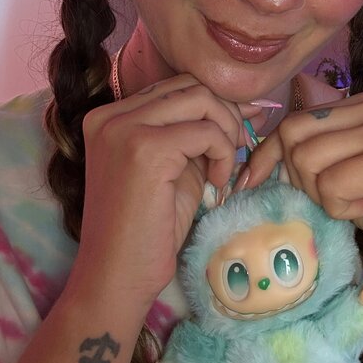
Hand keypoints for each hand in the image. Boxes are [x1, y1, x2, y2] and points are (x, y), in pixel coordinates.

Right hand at [70, 75, 263, 312]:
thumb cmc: (146, 230)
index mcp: (110, 117)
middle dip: (227, 113)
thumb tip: (251, 107)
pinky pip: (207, 132)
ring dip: (227, 132)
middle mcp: (110, 115)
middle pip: (191, 85)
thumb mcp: (176, 169)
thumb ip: (199, 135)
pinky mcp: (145, 149)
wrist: (117, 277)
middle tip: (238, 149)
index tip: (242, 129)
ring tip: (225, 169)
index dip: (216, 104)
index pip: (177, 86)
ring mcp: (124, 129)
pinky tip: (216, 184)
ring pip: (201, 100)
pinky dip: (224, 154)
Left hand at [240, 92, 362, 292]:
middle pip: (294, 138)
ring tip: (360, 201)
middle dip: (301, 179)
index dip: (265, 157)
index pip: (291, 122)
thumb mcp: (343, 174)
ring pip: (308, 162)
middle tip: (338, 199)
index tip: (248, 184)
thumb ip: (311, 154)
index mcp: (361, 104)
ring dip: (325, 196)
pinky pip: (331, 185)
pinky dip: (343, 208)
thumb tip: (258, 156)